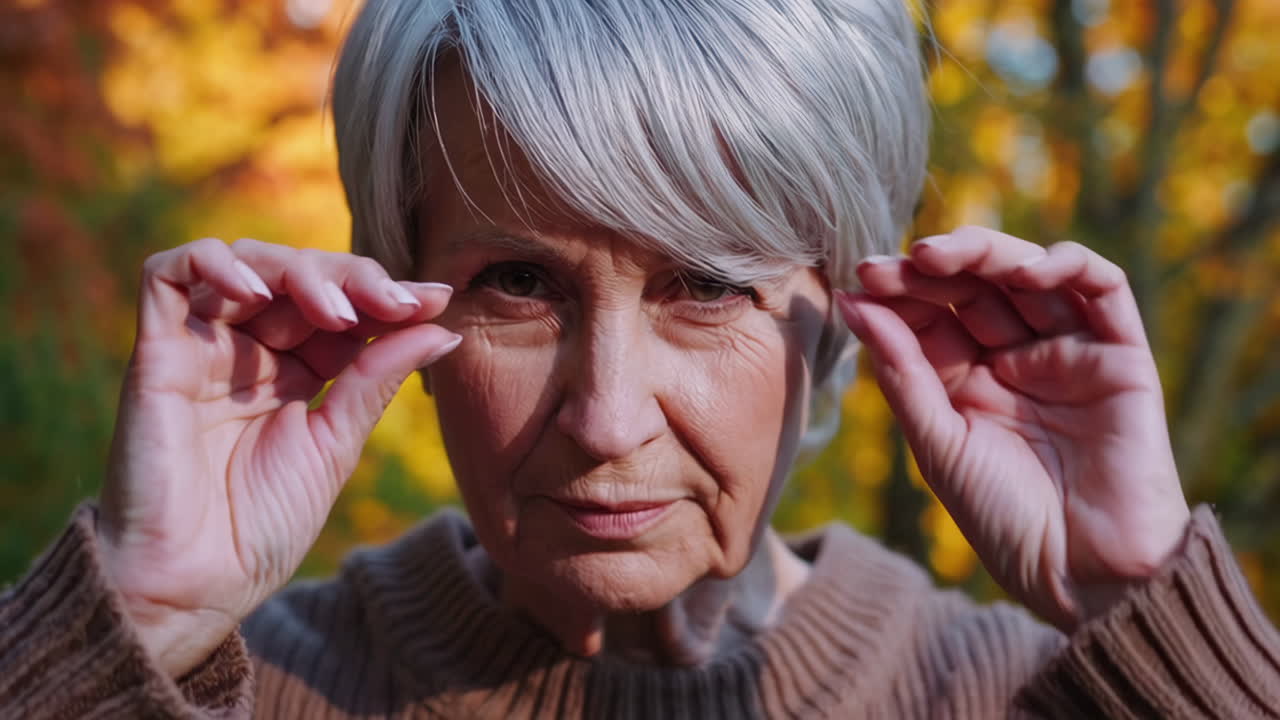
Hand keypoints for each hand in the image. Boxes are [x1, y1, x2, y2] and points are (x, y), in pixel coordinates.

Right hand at [96, 238, 459, 676]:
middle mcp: (249, 349)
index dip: (387, 296)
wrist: (196, 584)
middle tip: (395, 304)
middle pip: (301, 274)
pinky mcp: (155, 350)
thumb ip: (379, 378)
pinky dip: (212, 264)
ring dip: (299, 272)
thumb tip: (444, 328)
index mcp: (297, 370)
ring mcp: (203, 346)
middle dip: (353, 279)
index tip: (438, 300)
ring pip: (246, 262)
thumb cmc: (263, 526)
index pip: (342, 305)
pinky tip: (255, 290)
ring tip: (337, 312)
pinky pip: (166, 274)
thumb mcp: (337, 443)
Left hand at [837, 226, 1189, 630]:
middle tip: (896, 262)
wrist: (1083, 575)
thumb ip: (902, 372)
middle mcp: (1016, 358)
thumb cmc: (1003, 520)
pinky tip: (1023, 272)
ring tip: (940, 257)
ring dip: (987, 254)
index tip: (863, 279)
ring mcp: (1069, 352)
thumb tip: (853, 303)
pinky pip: (1104, 289)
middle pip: (974, 287)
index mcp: (966, 380)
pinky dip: (1067, 266)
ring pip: (1031, 275)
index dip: (899, 292)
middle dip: (933, 268)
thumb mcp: (938, 444)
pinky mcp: (1121, 355)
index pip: (930, 314)